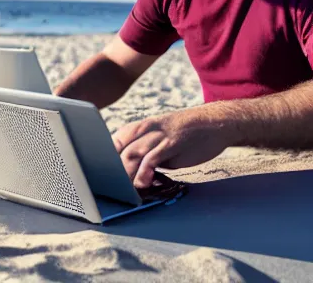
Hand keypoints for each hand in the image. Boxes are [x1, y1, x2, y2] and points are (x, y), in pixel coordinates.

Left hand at [112, 108, 231, 187]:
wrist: (213, 122)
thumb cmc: (184, 135)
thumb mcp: (158, 141)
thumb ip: (144, 155)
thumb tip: (130, 176)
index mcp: (138, 128)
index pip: (112, 143)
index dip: (104, 160)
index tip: (99, 178)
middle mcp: (144, 129)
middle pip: (118, 150)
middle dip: (111, 171)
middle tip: (107, 189)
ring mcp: (158, 135)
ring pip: (132, 154)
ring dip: (124, 175)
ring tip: (122, 191)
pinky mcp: (172, 143)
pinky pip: (152, 159)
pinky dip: (144, 173)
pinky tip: (142, 184)